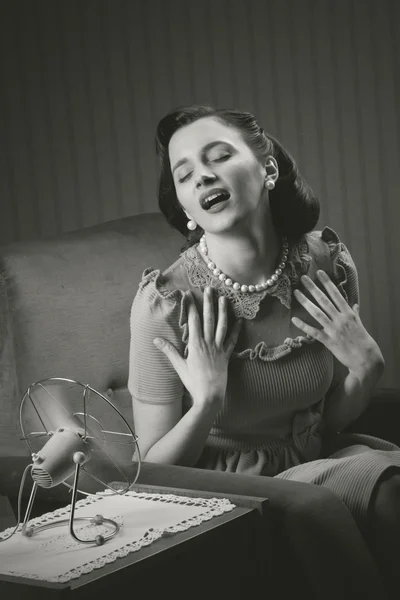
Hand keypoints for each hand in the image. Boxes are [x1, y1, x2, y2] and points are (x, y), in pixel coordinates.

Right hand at [153, 287, 241, 407]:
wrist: (210, 396)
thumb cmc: (193, 382)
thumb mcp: (179, 366)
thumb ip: (169, 351)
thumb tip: (155, 340)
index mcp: (196, 344)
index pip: (193, 320)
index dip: (191, 306)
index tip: (189, 293)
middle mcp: (208, 343)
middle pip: (208, 318)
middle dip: (208, 302)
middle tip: (208, 288)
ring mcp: (219, 348)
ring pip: (222, 325)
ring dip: (223, 311)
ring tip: (223, 298)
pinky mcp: (226, 355)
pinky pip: (232, 340)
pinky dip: (236, 330)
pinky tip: (240, 320)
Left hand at [292, 270, 383, 378]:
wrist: (366, 358)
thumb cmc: (362, 340)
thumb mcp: (359, 323)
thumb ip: (354, 312)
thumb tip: (354, 304)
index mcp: (348, 313)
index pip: (336, 294)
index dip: (327, 283)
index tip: (319, 273)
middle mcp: (340, 319)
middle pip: (324, 300)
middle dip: (313, 288)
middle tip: (303, 278)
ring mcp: (334, 329)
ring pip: (317, 313)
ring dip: (305, 302)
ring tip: (296, 293)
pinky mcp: (328, 341)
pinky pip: (313, 332)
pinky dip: (303, 325)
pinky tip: (294, 319)